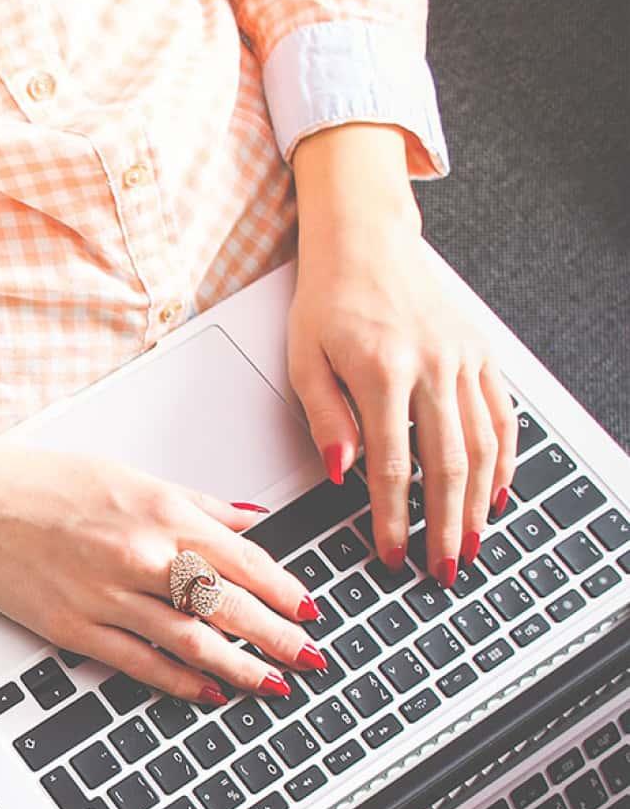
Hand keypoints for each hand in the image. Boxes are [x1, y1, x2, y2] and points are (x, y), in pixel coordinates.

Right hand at [0, 439, 326, 703]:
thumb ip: (197, 504)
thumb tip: (250, 520)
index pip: (243, 560)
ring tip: (273, 685)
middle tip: (310, 659)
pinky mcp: (76, 627)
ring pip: (191, 640)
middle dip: (278, 637)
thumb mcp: (132, 477)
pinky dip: (181, 680)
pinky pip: (140, 662)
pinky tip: (208, 691)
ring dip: (240, 667)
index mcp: (161, 514)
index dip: (284, 591)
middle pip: (228, 605)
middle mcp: (142, 556)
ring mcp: (108, 596)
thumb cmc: (48, 483)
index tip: (310, 612)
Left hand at [289, 125, 516, 585]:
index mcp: (382, 372)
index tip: (390, 553)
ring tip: (473, 544)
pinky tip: (497, 492)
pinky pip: (501, 414)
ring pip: (483, 445)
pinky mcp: (481, 352)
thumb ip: (325, 418)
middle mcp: (432, 366)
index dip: (393, 518)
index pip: (392, 465)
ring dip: (480, 502)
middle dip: (446, 525)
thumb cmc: (328, 299)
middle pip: (447, 465)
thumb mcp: (304, 358)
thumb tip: (341, 473)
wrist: (365, 240)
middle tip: (444, 569)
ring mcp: (463, 359)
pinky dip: (504, 458)